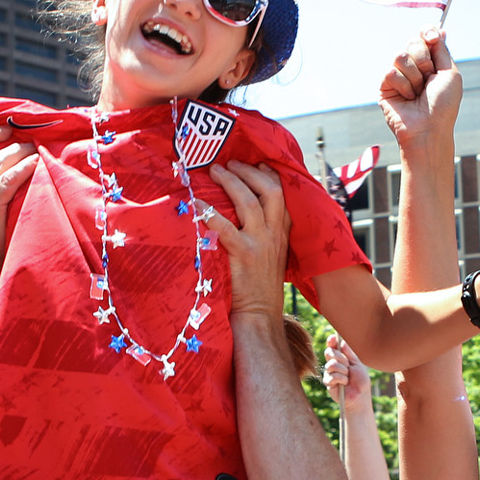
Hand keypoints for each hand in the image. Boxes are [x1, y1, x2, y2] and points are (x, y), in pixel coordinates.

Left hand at [206, 161, 291, 319]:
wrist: (260, 316)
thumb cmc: (259, 287)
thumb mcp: (273, 255)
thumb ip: (265, 234)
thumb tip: (246, 214)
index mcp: (282, 233)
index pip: (283, 193)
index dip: (270, 174)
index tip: (256, 162)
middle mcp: (274, 234)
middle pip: (270, 190)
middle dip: (249, 171)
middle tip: (229, 163)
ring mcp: (260, 244)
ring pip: (249, 201)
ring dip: (231, 182)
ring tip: (214, 171)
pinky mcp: (243, 255)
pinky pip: (224, 226)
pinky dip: (208, 211)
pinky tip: (195, 202)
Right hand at [322, 334, 370, 406]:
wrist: (360, 395)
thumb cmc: (360, 380)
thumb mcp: (357, 364)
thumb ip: (349, 354)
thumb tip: (342, 341)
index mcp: (340, 358)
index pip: (332, 347)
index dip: (331, 342)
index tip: (333, 338)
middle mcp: (333, 364)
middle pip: (329, 353)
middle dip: (340, 358)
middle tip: (348, 365)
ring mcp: (329, 373)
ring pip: (331, 364)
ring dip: (343, 370)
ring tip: (348, 377)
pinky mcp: (328, 382)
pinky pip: (332, 376)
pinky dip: (342, 379)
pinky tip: (345, 383)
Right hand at [378, 28, 461, 151]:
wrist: (429, 129)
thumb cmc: (443, 105)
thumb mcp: (450, 73)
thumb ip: (442, 50)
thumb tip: (438, 29)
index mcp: (431, 62)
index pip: (424, 35)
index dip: (426, 32)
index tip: (432, 37)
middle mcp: (415, 66)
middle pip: (412, 41)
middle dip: (423, 59)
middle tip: (428, 78)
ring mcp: (399, 75)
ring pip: (400, 55)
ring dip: (414, 75)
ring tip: (418, 93)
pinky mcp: (385, 86)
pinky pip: (391, 71)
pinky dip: (403, 85)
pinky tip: (408, 99)